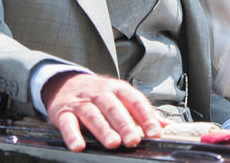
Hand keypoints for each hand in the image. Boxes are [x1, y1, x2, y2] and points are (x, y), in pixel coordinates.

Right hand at [41, 72, 163, 151]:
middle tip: (133, 140)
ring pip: (93, 115)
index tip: (155, 132)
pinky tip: (78, 146)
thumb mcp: (120, 98)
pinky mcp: (63, 112)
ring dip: (103, 130)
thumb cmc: (98, 95)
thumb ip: (141, 112)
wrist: (64, 83)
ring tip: (113, 144)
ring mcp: (81, 102)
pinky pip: (67, 123)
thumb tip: (166, 126)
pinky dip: (72, 135)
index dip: (145, 116)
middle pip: (113, 108)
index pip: (134, 100)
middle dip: (124, 124)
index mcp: (118, 89)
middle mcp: (100, 93)